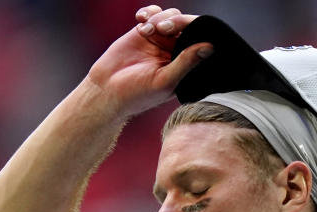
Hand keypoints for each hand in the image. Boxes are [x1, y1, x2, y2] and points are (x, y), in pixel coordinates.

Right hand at [86, 6, 212, 116]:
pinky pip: (153, 14)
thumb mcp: (164, 81)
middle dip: (176, 21)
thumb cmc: (137, 94)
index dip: (194, 29)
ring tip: (146, 31)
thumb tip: (210, 47)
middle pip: (186, 25)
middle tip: (162, 29)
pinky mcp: (144, 33)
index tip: (181, 30)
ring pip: (171, 16)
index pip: (199, 41)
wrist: (106, 91)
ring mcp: (160, 41)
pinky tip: (140, 20)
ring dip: (160, 18)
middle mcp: (176, 51)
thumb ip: (187, 62)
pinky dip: (149, 12)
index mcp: (186, 65)